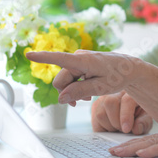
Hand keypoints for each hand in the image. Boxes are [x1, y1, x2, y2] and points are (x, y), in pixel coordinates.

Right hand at [26, 50, 141, 104]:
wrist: (130, 69)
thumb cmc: (119, 76)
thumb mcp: (101, 88)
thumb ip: (79, 92)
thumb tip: (61, 98)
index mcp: (83, 60)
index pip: (59, 58)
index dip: (42, 58)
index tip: (27, 54)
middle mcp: (78, 58)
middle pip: (60, 80)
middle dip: (67, 93)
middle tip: (81, 103)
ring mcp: (79, 60)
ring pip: (65, 81)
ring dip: (73, 91)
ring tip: (87, 98)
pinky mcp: (80, 64)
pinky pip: (71, 78)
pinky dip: (76, 87)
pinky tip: (86, 94)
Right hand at [92, 91, 152, 134]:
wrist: (133, 112)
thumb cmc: (140, 114)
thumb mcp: (147, 118)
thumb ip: (143, 123)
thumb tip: (136, 129)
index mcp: (132, 91)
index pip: (126, 100)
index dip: (125, 116)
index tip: (126, 129)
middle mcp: (116, 90)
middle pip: (110, 102)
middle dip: (116, 122)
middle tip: (123, 130)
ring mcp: (104, 97)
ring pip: (100, 112)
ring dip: (109, 126)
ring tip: (118, 128)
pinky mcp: (96, 105)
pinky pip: (95, 119)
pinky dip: (102, 127)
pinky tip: (111, 128)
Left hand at [109, 123, 157, 157]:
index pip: (154, 140)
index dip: (137, 145)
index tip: (122, 150)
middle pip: (150, 139)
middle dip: (129, 146)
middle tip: (112, 151)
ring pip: (155, 141)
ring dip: (135, 147)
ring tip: (119, 152)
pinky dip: (154, 149)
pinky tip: (142, 153)